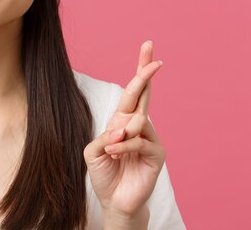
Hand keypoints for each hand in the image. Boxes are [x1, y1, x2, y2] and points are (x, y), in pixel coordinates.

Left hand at [83, 40, 165, 221]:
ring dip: (121, 134)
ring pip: (137, 121)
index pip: (133, 91)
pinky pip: (140, 140)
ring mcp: (150, 138)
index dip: (140, 70)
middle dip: (147, 73)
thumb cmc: (105, 173)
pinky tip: (115, 154)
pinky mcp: (156, 153)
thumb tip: (123, 130)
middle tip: (155, 57)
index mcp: (122, 120)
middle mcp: (138, 125)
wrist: (114, 201)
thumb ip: (105, 137)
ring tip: (112, 149)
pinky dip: (124, 147)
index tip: (147, 48)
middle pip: (145, 93)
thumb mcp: (94, 151)